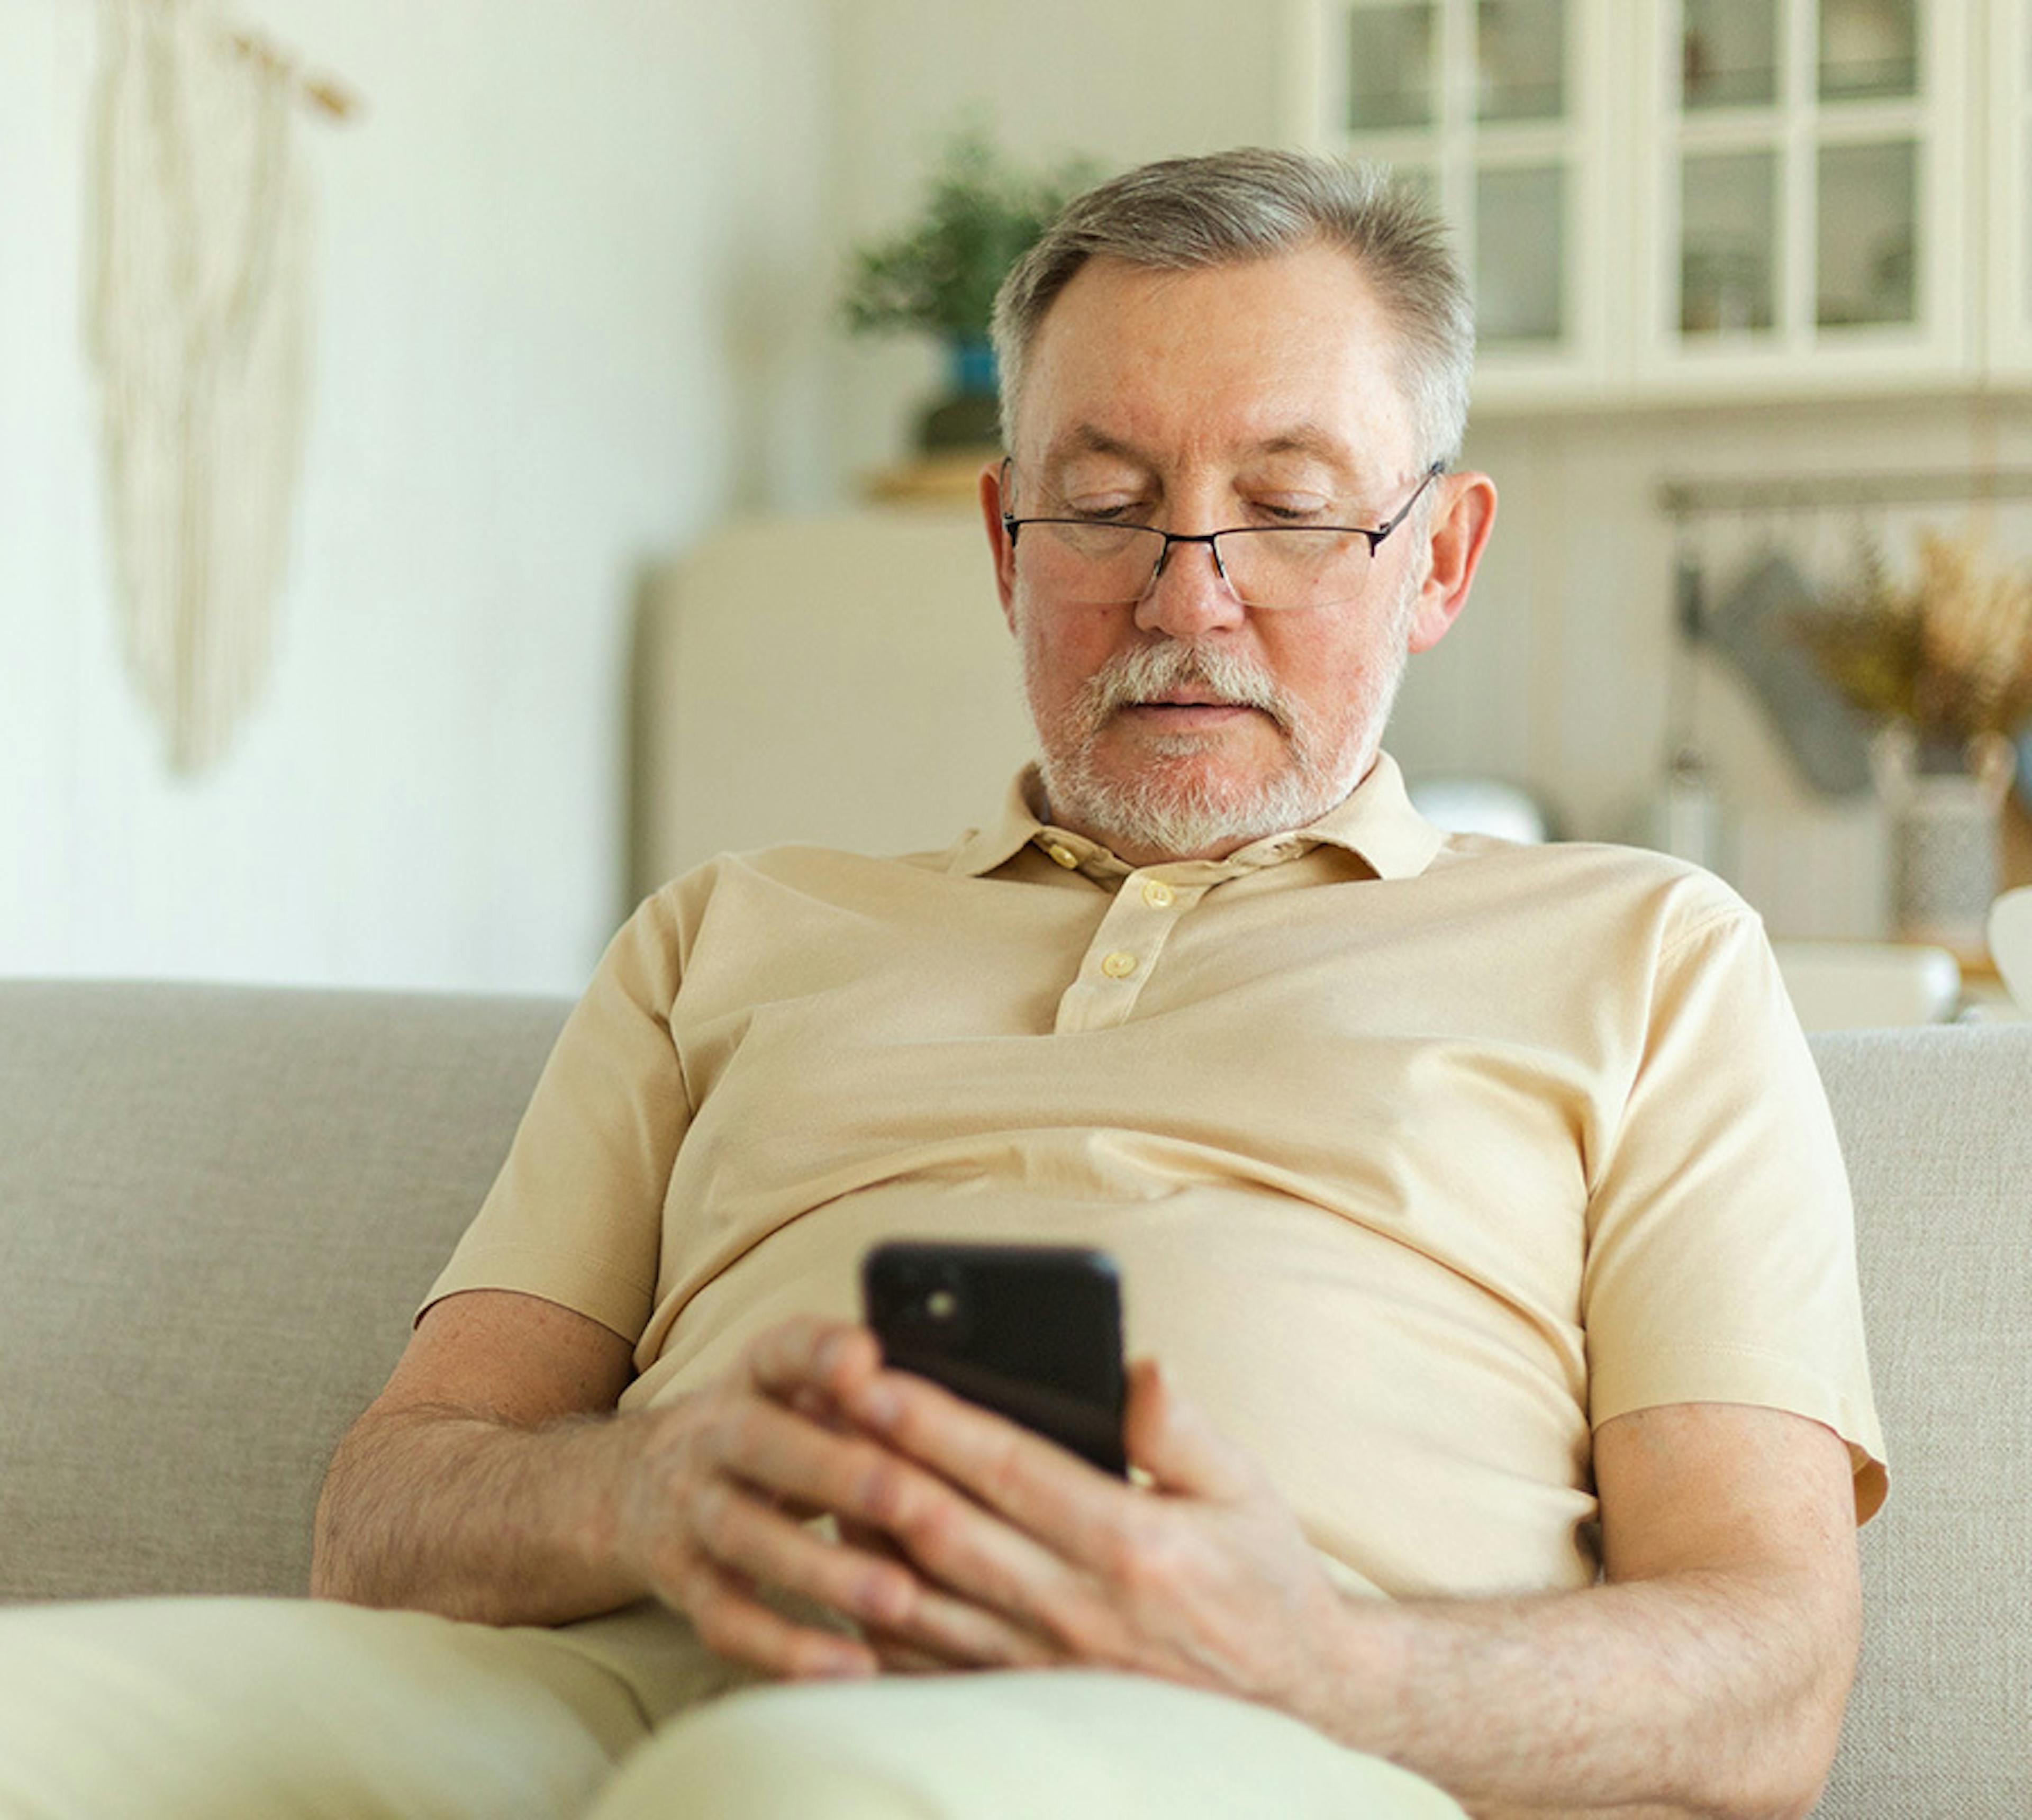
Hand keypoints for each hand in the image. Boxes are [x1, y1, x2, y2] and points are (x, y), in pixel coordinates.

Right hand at [607, 1315, 1061, 1682]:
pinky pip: (729, 1620)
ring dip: (821, 1569)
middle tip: (909, 1497)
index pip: (782, 1349)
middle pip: (761, 1443)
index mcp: (756, 1376)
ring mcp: (692, 1509)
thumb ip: (871, 1392)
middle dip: (834, 1470)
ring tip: (897, 1597)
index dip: (818, 1352)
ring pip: (746, 1537)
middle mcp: (714, 1435)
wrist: (653, 1483)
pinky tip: (852, 1666)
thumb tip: (974, 1397)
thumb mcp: (807, 1391)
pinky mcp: (683, 1583)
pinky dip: (787, 1649)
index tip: (863, 1358)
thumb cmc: (779, 1432)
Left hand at [833, 1357, 1352, 1716]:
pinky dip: (874, 1615)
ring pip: (921, 1598)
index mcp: (1130, 1545)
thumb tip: (1138, 1367)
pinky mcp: (1026, 1703)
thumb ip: (1183, 1429)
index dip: (933, 1421)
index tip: (875, 1374)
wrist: (1296, 1696)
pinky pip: (927, 1662)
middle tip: (816, 1405)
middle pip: (945, 1529)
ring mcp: (1044, 1668)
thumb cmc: (1263, 1576)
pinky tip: (840, 1566)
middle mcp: (1078, 1612)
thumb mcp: (1246, 1488)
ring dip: (858, 1533)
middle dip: (873, 1462)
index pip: (1007, 1469)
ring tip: (814, 1469)